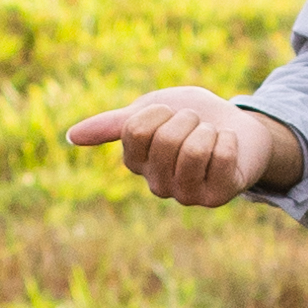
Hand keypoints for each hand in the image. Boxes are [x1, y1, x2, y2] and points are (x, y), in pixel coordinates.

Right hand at [63, 86, 299, 206]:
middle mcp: (157, 184)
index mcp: (136, 163)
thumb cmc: (191, 117)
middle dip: (187, 119)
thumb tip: (70, 136)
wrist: (238, 125)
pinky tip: (228, 147)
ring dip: (207, 131)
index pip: (136, 130)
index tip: (170, 114)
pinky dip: (228, 140)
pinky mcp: (216, 197)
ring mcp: (186, 195)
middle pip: (164, 140)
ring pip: (193, 150)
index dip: (159, 112)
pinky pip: (221, 156)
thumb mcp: (150, 111)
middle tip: (195, 126)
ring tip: (211, 136)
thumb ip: (113, 124)